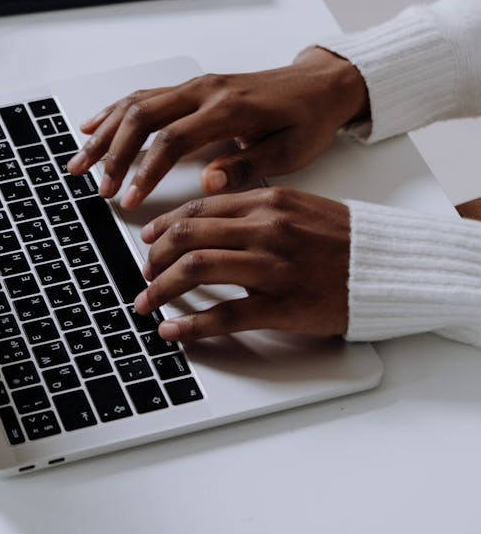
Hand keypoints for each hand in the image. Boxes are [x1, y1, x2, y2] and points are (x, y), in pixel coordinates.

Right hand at [66, 48, 368, 208]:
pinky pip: (145, 95)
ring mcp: (197, 86)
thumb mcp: (289, 153)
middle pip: (143, 117)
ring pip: (137, 104)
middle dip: (114, 155)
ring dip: (105, 134)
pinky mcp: (193, 87)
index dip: (146, 171)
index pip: (172, 140)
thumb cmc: (307, 121)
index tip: (130, 200)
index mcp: (229, 109)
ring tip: (80, 162)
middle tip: (99, 188)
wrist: (320, 86)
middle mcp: (206, 91)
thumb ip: (247, 167)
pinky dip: (115, 111)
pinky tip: (94, 127)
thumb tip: (209, 182)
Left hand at [135, 187, 350, 338]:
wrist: (388, 268)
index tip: (148, 240)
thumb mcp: (297, 208)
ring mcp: (272, 268)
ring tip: (148, 302)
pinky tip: (173, 331)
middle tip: (145, 275)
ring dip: (162, 288)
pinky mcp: (282, 306)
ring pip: (196, 270)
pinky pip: (224, 315)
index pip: (198, 209)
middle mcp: (265, 229)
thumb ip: (254, 210)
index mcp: (267, 202)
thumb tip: (209, 222)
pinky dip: (191, 325)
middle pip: (187, 237)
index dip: (163, 226)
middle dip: (155, 259)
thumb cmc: (344, 242)